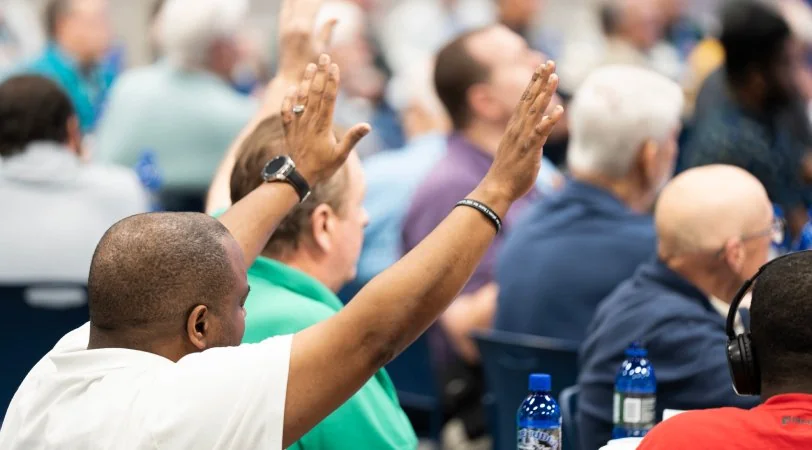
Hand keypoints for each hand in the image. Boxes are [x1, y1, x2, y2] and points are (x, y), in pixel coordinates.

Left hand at [277, 0, 336, 81]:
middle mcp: (293, 25)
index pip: (313, 5)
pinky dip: (290, 2)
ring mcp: (285, 26)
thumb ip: (327, 31)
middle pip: (302, 2)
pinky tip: (293, 0)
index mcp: (305, 29)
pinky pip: (285, 9)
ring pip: (292, 3)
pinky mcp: (281, 29)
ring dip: (300, 0)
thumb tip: (336, 17)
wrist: (290, 76)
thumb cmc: (310, 66)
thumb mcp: (322, 49)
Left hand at [281, 54, 370, 184]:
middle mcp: (309, 120)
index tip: (334, 66)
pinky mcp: (289, 128)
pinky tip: (292, 88)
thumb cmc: (323, 167)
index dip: (332, 81)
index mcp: (323, 125)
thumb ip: (353, 139)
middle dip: (321, 73)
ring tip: (310, 66)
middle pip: (316, 92)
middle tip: (324, 56)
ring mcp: (298, 123)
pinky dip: (289, 98)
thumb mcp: (341, 156)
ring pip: (302, 97)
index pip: (329, 98)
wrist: (297, 177)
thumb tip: (367, 125)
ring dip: (306, 81)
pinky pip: (287, 110)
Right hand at [482, 61, 563, 201]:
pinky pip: (540, 133)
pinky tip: (558, 110)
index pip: (525, 99)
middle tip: (549, 62)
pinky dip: (549, 120)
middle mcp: (517, 128)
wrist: (497, 188)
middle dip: (540, 80)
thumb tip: (532, 130)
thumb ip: (523, 135)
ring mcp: (522, 138)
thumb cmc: (508, 171)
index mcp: (514, 126)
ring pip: (535, 111)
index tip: (542, 66)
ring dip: (545, 93)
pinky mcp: (529, 150)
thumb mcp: (514, 147)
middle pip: (529, 99)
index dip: (534, 81)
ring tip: (555, 77)